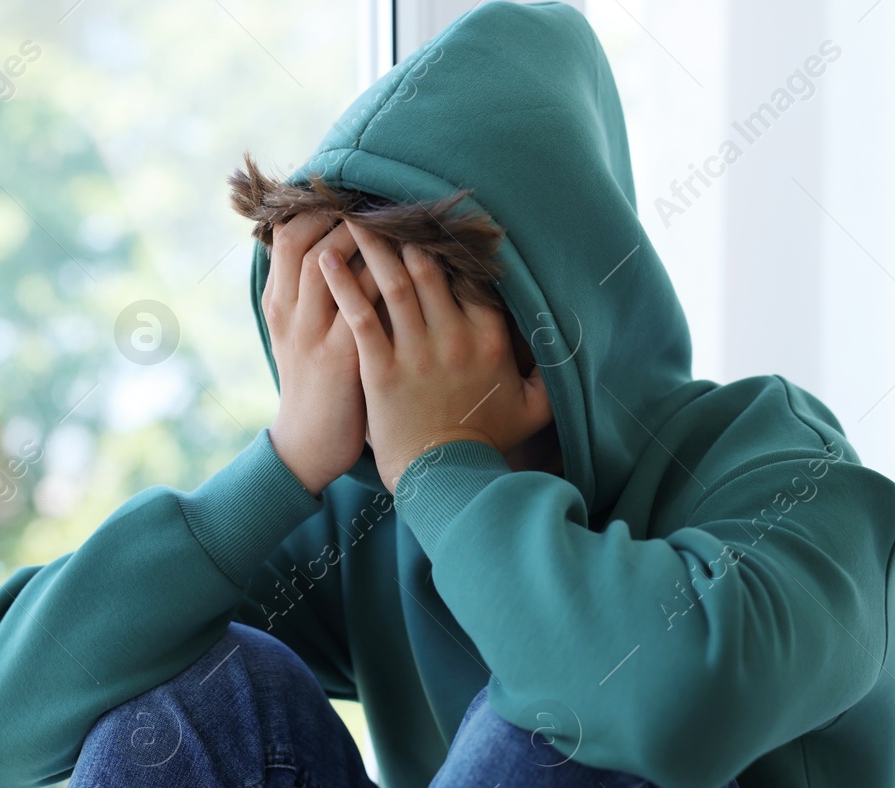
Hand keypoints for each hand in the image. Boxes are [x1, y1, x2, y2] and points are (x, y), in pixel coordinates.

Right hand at [262, 214, 381, 495]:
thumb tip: (342, 246)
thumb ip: (313, 292)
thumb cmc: (317, 384)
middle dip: (346, 215)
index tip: (359, 196)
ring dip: (367, 240)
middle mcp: (289, 312)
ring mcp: (311, 334)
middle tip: (387, 199)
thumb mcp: (300, 333)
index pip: (289, 234)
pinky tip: (417, 269)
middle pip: (305, 239)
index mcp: (278, 301)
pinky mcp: (341, 359)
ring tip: (402, 223)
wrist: (308, 445)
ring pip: (329, 264)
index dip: (322, 209)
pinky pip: (363, 306)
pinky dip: (386, 282)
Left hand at [319, 220, 551, 493]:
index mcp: (490, 338)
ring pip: (394, 282)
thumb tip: (569, 346)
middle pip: (430, 268)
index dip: (453, 245)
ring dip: (372, 246)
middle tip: (385, 203)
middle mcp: (454, 336)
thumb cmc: (485, 441)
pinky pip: (360, 315)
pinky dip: (342, 283)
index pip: (473, 276)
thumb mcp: (534, 408)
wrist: (444, 477)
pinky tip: (325, 257)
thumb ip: (550, 374)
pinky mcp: (381, 368)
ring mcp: (416, 351)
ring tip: (351, 216)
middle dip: (408, 232)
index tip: (436, 220)